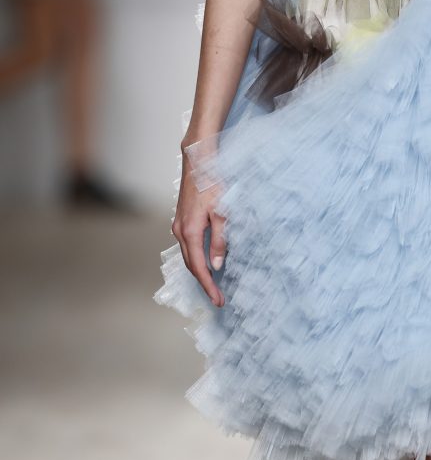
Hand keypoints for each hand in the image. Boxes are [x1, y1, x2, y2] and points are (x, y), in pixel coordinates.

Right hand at [171, 142, 226, 306]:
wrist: (198, 160)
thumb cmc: (212, 182)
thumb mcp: (222, 213)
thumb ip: (219, 240)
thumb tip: (217, 265)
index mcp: (190, 231)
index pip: (199, 267)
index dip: (208, 285)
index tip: (218, 300)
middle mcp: (180, 230)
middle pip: (190, 264)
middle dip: (204, 282)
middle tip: (217, 297)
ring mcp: (178, 224)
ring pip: (187, 254)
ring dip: (199, 270)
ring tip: (213, 283)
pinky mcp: (181, 219)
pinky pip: (187, 244)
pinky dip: (195, 256)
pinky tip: (205, 259)